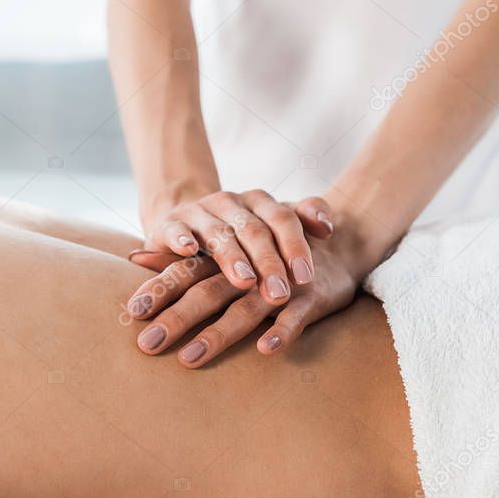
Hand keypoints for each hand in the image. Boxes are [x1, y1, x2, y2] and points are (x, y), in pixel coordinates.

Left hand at [126, 227, 366, 367]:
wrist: (341, 241)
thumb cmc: (267, 252)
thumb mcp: (227, 249)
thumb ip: (182, 257)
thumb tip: (133, 257)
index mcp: (225, 257)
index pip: (185, 272)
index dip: (159, 290)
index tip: (132, 313)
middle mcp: (248, 269)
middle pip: (207, 291)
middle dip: (177, 318)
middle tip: (147, 344)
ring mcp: (280, 284)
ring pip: (245, 307)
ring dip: (218, 333)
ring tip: (190, 357)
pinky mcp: (311, 296)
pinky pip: (296, 316)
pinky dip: (281, 330)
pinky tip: (263, 350)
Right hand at [134, 191, 333, 305]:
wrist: (186, 225)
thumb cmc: (240, 235)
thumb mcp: (273, 225)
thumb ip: (305, 219)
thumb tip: (329, 227)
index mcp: (260, 202)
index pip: (283, 219)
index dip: (295, 247)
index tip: (305, 277)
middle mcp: (230, 202)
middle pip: (254, 230)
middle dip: (268, 263)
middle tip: (279, 295)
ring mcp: (199, 212)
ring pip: (219, 233)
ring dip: (232, 258)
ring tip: (244, 282)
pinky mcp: (169, 225)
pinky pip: (175, 231)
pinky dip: (181, 239)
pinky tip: (188, 251)